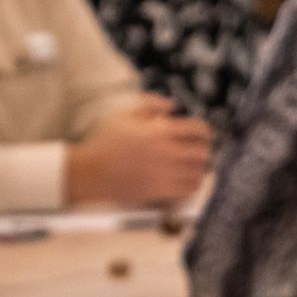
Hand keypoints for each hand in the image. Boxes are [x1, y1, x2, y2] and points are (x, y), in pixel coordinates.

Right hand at [65, 96, 213, 209]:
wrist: (91, 172)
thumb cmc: (104, 144)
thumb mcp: (124, 115)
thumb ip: (150, 105)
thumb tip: (171, 105)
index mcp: (160, 131)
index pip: (198, 130)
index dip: (206, 131)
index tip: (205, 135)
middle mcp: (166, 153)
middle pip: (203, 153)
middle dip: (205, 151)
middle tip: (202, 152)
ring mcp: (164, 174)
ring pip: (198, 173)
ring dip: (201, 169)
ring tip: (197, 168)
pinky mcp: (159, 192)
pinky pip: (187, 191)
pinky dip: (192, 186)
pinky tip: (188, 182)